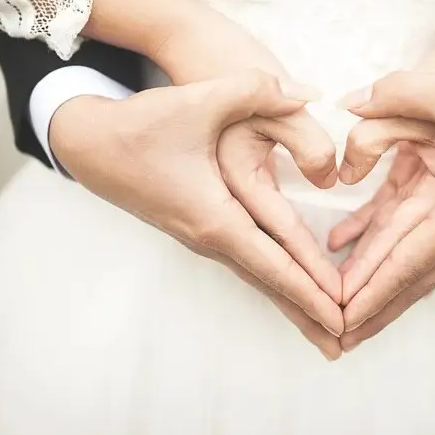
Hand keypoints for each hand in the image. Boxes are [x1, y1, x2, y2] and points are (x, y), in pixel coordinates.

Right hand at [49, 70, 343, 357]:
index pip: (273, 263)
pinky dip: (273, 280)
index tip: (342, 316)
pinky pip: (246, 262)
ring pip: (258, 276)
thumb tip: (309, 93)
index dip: (311, 289)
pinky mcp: (199, 227)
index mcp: (214, 216)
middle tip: (346, 343)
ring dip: (292, 301)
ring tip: (324, 328)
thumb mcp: (200, 100)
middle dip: (308, 313)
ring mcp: (201, 236)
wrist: (88, 143)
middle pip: (269, 283)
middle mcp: (209, 236)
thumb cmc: (141, 125)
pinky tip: (289, 287)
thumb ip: (257, 91)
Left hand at [329, 33, 434, 303]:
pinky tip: (361, 248)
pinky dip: (398, 257)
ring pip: (420, 269)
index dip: (369, 292)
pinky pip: (429, 246)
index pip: (406, 263)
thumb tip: (350, 103)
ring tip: (349, 315)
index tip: (340, 320)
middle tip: (334, 336)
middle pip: (411, 280)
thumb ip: (398, 92)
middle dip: (372, 309)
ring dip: (384, 291)